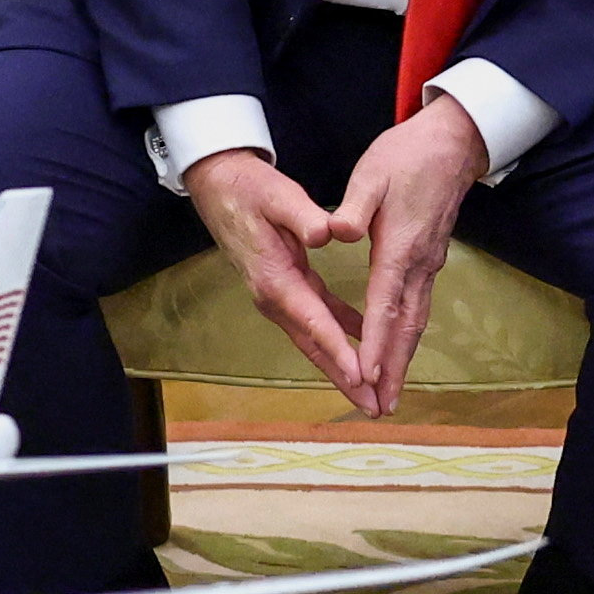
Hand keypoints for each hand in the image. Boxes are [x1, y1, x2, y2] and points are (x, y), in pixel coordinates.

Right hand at [182, 148, 360, 393]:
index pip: (313, 321)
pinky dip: (340, 336)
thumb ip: (304, 216)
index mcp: (276, 279)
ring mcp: (278, 297)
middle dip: (344, 379)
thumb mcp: (278, 196)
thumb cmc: (250, 190)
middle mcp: (275, 298)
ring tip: (372, 392)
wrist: (220, 185)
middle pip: (314, 346)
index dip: (338, 350)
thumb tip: (326, 234)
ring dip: (343, 366)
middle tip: (374, 407)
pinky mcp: (285, 288)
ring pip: (315, 339)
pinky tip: (365, 342)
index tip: (361, 376)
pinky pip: (317, 319)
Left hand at [327, 97, 489, 410]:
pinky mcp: (429, 262)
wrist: (454, 144)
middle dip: (394, 369)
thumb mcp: (371, 175)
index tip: (366, 374)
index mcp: (399, 247)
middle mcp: (419, 265)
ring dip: (403, 360)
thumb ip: (352, 208)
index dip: (376, 342)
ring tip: (390, 393)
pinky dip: (406, 338)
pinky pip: (418, 309)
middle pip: (407, 327)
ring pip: (416, 322)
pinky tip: (396, 351)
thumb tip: (335, 233)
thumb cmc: (407, 157)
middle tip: (383, 407)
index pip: (385, 304)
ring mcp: (428, 266)